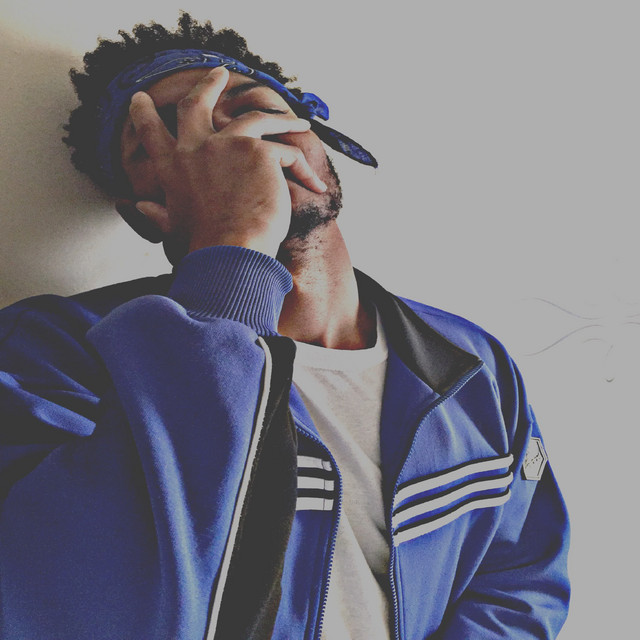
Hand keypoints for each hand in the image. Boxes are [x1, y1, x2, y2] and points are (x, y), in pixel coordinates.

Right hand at [127, 67, 326, 257]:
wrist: (231, 251)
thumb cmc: (204, 246)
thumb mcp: (174, 226)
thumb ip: (157, 213)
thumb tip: (137, 206)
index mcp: (172, 169)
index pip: (152, 134)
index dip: (144, 114)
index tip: (140, 99)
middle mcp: (195, 148)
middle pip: (197, 105)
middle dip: (207, 85)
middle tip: (217, 73)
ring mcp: (227, 145)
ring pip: (257, 119)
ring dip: (281, 119)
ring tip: (298, 122)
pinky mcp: (258, 151)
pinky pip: (287, 154)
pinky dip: (304, 171)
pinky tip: (314, 185)